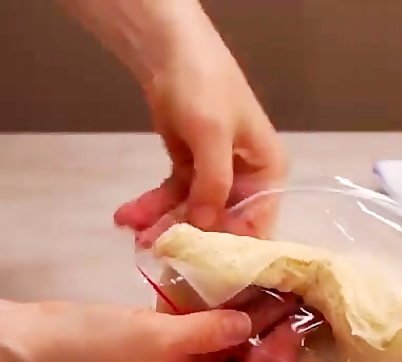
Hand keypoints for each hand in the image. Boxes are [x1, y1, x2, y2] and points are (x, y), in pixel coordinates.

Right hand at [6, 296, 298, 361]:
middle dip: (263, 353)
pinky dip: (213, 328)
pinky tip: (230, 299)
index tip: (286, 351)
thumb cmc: (86, 348)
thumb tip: (249, 326)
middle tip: (286, 312)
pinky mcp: (153, 361)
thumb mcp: (154, 336)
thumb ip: (208, 331)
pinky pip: (195, 350)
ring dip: (241, 336)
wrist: (28, 342)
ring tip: (266, 299)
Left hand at [113, 39, 286, 237]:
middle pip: (222, 221)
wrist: (169, 52)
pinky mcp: (189, 168)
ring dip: (164, 224)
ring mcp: (217, 175)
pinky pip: (173, 196)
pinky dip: (153, 206)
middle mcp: (247, 179)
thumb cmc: (204, 88)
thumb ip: (213, 184)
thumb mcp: (212, 135)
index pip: (260, 222)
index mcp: (268, 171)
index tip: (205, 266)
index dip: (235, 246)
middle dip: (190, 236)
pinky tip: (129, 216)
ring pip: (193, 211)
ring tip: (135, 234)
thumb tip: (207, 227)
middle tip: (156, 249)